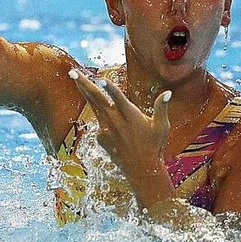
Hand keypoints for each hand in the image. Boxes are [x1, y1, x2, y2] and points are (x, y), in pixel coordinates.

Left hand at [70, 69, 173, 203]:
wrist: (141, 169)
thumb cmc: (154, 145)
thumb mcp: (161, 126)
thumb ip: (161, 107)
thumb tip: (168, 92)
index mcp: (130, 116)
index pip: (119, 99)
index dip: (111, 89)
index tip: (102, 80)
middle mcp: (115, 121)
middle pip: (97, 99)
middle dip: (84, 84)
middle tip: (72, 72)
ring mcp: (106, 129)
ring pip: (93, 106)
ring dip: (84, 91)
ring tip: (76, 79)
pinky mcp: (100, 137)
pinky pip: (99, 121)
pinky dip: (101, 114)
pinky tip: (112, 121)